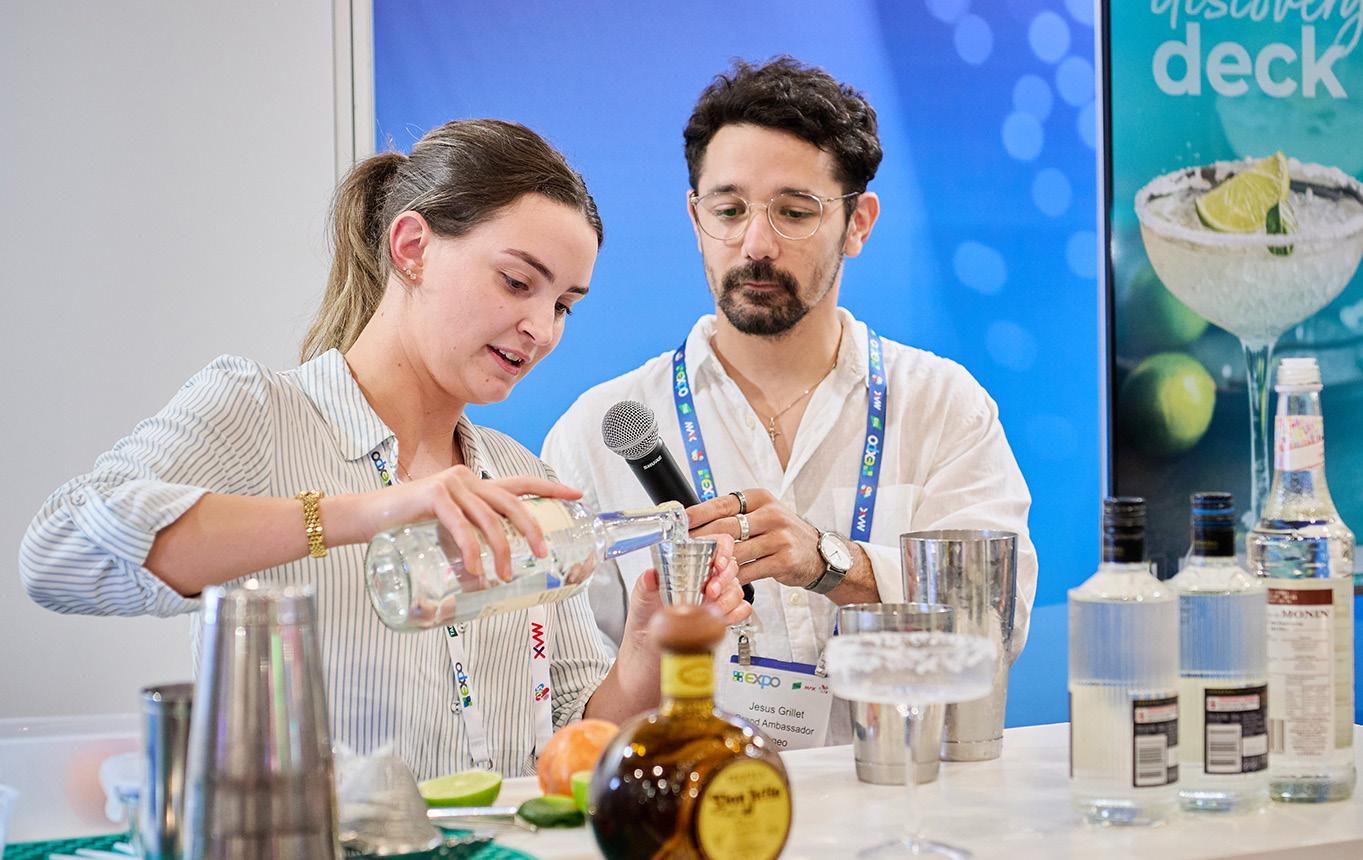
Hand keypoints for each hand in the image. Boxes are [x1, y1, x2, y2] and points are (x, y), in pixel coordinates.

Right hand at [361, 465, 581, 581]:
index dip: (550, 488)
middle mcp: (466, 479)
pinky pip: (461, 526)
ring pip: (489, 519)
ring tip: (503, 576)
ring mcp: (450, 485)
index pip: (519, 483)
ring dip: (501, 551)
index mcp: (474, 485)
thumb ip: (468, 539)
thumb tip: (489, 571)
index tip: (577, 495)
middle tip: (543, 554)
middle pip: (511, 503)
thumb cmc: (407, 528)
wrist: (366, 518)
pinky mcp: (433, 496)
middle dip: (533, 529)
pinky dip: (470, 550)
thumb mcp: (446, 531)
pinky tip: (474, 569)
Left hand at [620, 534, 750, 653]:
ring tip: (711, 609)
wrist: (646, 660)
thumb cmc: (643, 626)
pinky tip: (722, 619)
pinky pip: (742, 610)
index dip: (722, 549)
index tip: (717, 563)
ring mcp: (714, 600)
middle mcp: (703, 581)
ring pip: (737, 589)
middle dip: (724, 578)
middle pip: (731, 567)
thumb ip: (645, 585)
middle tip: (710, 591)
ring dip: (728, 599)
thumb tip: (651, 574)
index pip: (714, 545)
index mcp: (686, 568)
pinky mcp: (721, 619)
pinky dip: (736, 614)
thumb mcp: (640, 600)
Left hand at [686, 489, 822, 588]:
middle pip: (727, 528)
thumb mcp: (763, 515)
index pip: (723, 504)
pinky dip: (733, 578)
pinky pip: (750, 571)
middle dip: (701, 540)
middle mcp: (771, 515)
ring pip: (737, 552)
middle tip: (683, 550)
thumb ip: (735, 517)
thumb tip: (697, 524)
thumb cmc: (784, 534)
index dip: (699, 514)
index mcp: (760, 499)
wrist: (819, 554)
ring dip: (715, 564)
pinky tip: (722, 582)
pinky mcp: (784, 560)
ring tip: (698, 571)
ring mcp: (779, 538)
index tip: (681, 522)